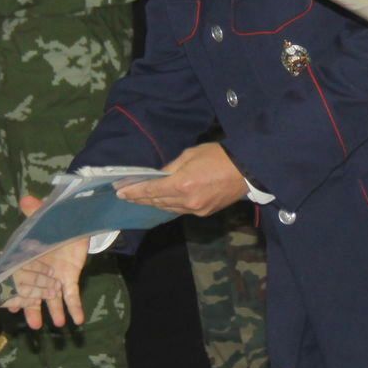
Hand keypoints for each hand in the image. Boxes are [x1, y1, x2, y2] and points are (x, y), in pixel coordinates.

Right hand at [9, 195, 90, 327]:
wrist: (74, 223)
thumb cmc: (53, 221)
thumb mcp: (42, 217)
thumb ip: (33, 211)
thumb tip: (25, 200)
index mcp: (27, 261)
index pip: (18, 279)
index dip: (15, 293)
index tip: (11, 307)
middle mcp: (39, 273)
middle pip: (34, 294)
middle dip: (34, 310)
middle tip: (34, 325)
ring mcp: (54, 278)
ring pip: (52, 299)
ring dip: (56, 311)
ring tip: (59, 324)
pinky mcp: (70, 279)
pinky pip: (72, 296)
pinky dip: (75, 308)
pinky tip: (78, 320)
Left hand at [115, 142, 247, 216]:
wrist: (247, 171)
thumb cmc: (219, 156)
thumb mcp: (191, 154)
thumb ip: (171, 167)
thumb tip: (158, 177)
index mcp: (182, 184)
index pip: (151, 191)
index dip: (134, 191)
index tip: (120, 191)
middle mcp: (187, 201)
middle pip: (157, 202)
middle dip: (140, 198)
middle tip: (126, 195)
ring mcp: (196, 210)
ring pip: (168, 209)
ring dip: (153, 204)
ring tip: (140, 199)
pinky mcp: (204, 213)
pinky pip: (180, 211)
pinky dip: (169, 206)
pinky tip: (162, 202)